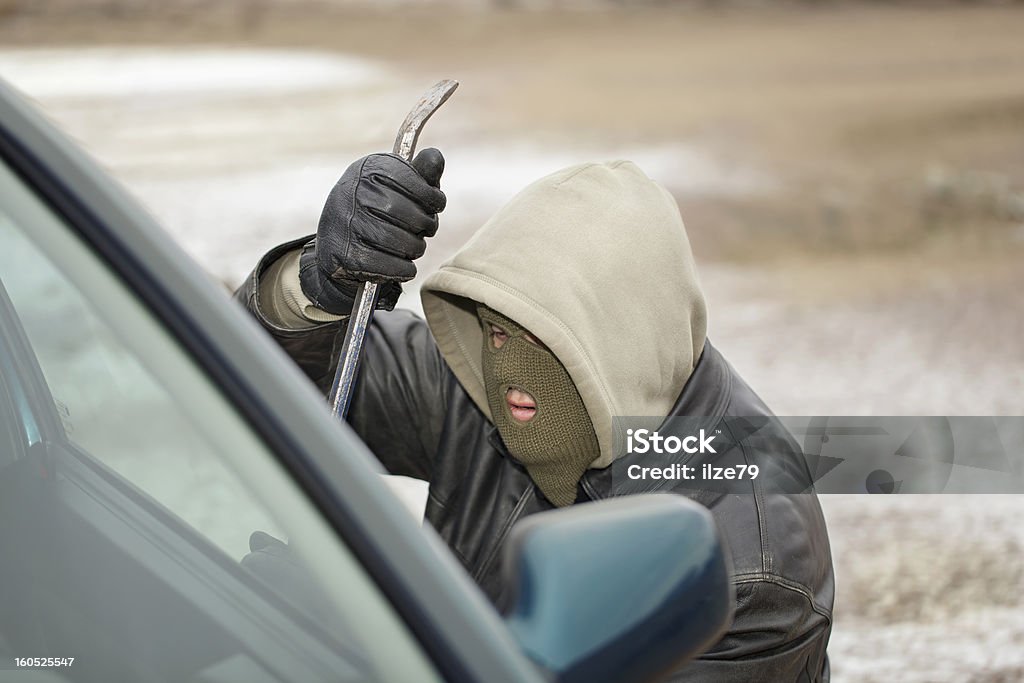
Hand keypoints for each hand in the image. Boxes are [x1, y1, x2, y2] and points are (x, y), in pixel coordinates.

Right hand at [299, 149, 445, 314]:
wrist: (336, 248)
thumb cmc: (374, 212)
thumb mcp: (395, 187)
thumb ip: (420, 173)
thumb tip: (436, 156)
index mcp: (366, 169)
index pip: (412, 179)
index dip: (432, 196)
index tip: (436, 204)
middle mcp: (352, 192)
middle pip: (411, 214)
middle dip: (426, 225)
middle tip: (425, 230)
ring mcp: (346, 225)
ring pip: (404, 243)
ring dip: (416, 248)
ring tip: (412, 246)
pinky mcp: (345, 256)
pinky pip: (393, 266)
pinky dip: (404, 269)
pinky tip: (402, 265)